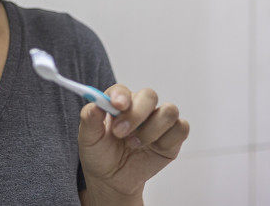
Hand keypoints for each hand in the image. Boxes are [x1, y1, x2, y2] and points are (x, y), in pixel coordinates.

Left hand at [77, 84, 189, 202]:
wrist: (113, 179)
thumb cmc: (100, 154)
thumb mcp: (88, 139)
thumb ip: (89, 119)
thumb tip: (94, 104)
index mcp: (119, 103)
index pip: (123, 90)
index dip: (121, 95)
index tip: (116, 105)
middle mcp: (140, 107)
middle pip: (149, 96)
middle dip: (137, 114)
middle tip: (120, 133)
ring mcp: (158, 121)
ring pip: (169, 111)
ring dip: (151, 129)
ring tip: (134, 145)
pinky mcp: (172, 137)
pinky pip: (181, 128)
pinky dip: (169, 139)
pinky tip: (153, 148)